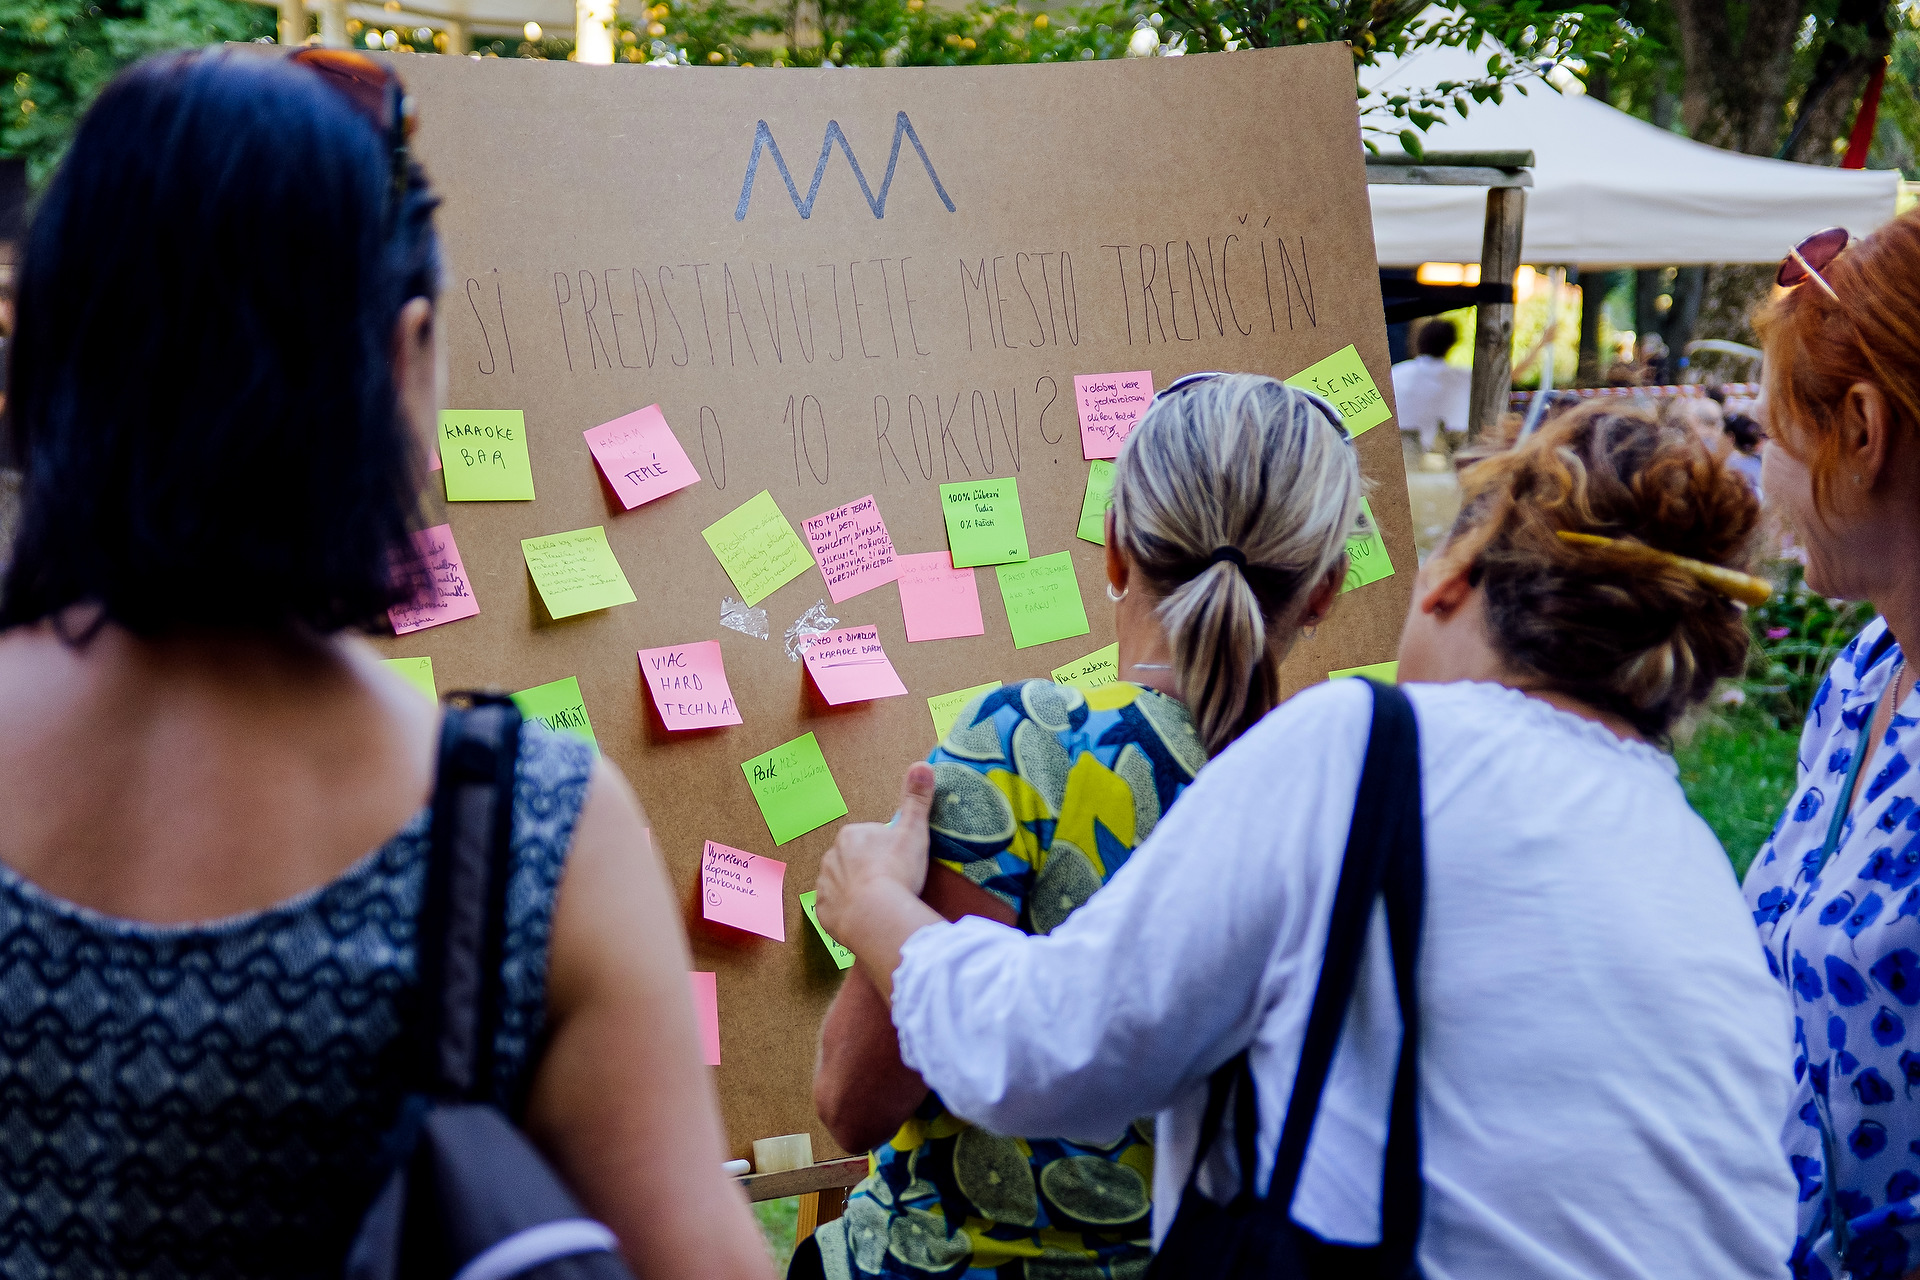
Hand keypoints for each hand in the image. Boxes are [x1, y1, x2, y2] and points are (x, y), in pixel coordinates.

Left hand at [816, 762, 934, 941]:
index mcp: (851, 835)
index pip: (870, 838)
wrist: (875, 915)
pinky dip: (848, 913)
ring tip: (880, 904)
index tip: (899, 863)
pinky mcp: (824, 911)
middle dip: (870, 870)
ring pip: (843, 884)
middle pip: (854, 861)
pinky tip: (866, 917)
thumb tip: (922, 764)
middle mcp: (831, 857)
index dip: (887, 850)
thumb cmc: (895, 870)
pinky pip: (836, 909)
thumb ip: (916, 798)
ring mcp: (825, 885)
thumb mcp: (913, 830)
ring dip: (858, 891)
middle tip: (893, 884)